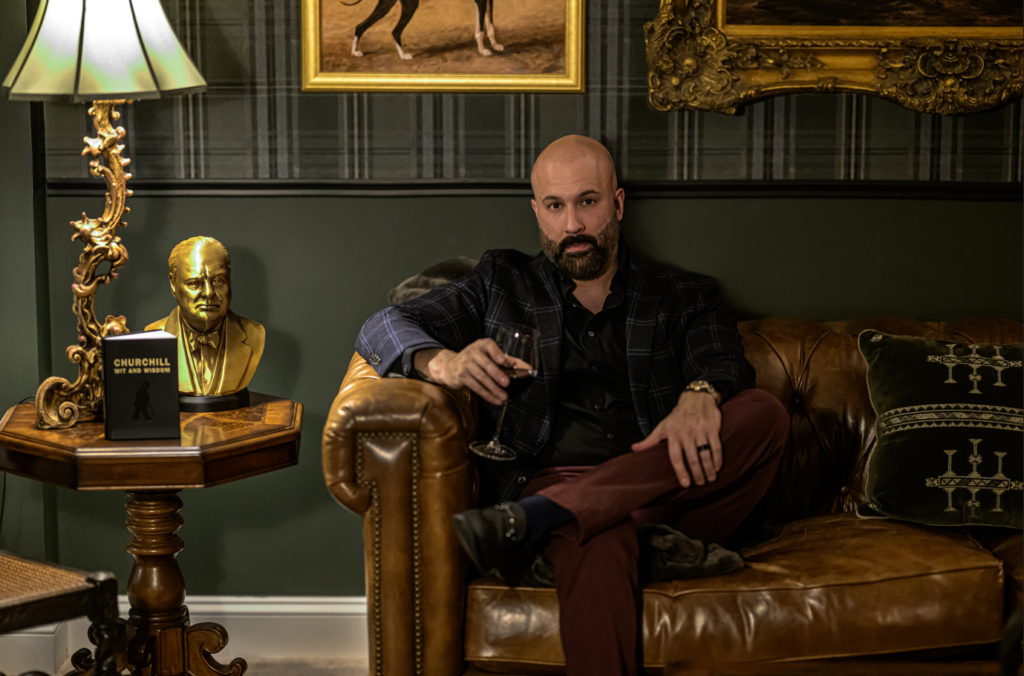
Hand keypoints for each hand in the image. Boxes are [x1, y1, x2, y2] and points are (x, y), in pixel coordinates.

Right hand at [414, 340, 532, 405]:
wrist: (450, 366)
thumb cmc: (475, 360)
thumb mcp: (489, 356)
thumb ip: (507, 361)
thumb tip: (528, 368)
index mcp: (482, 345)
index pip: (489, 345)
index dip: (496, 352)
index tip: (502, 360)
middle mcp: (472, 352)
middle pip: (486, 364)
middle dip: (497, 374)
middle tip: (507, 383)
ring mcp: (465, 364)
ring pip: (481, 378)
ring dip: (493, 389)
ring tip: (504, 397)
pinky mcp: (461, 376)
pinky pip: (476, 387)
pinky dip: (487, 395)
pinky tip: (495, 400)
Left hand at [631, 391, 721, 487]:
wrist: (695, 398)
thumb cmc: (677, 416)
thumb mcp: (662, 426)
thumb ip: (650, 440)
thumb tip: (634, 448)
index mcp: (673, 435)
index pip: (676, 457)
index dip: (681, 471)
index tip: (686, 484)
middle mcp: (686, 433)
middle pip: (692, 458)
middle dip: (697, 473)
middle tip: (701, 484)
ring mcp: (700, 430)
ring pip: (705, 454)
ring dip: (709, 469)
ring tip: (710, 479)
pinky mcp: (712, 428)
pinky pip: (716, 446)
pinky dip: (718, 459)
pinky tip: (718, 467)